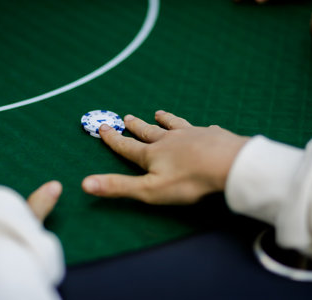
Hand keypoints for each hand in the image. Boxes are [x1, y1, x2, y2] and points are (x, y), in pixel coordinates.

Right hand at [82, 111, 248, 204]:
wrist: (227, 164)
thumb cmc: (187, 180)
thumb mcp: (149, 190)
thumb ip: (118, 187)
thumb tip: (84, 183)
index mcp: (152, 154)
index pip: (127, 146)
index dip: (113, 139)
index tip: (102, 127)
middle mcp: (168, 140)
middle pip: (148, 131)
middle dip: (136, 126)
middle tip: (127, 117)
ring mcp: (191, 135)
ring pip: (174, 125)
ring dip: (164, 120)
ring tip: (158, 113)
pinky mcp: (212, 136)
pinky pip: (203, 130)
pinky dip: (200, 128)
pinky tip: (205, 126)